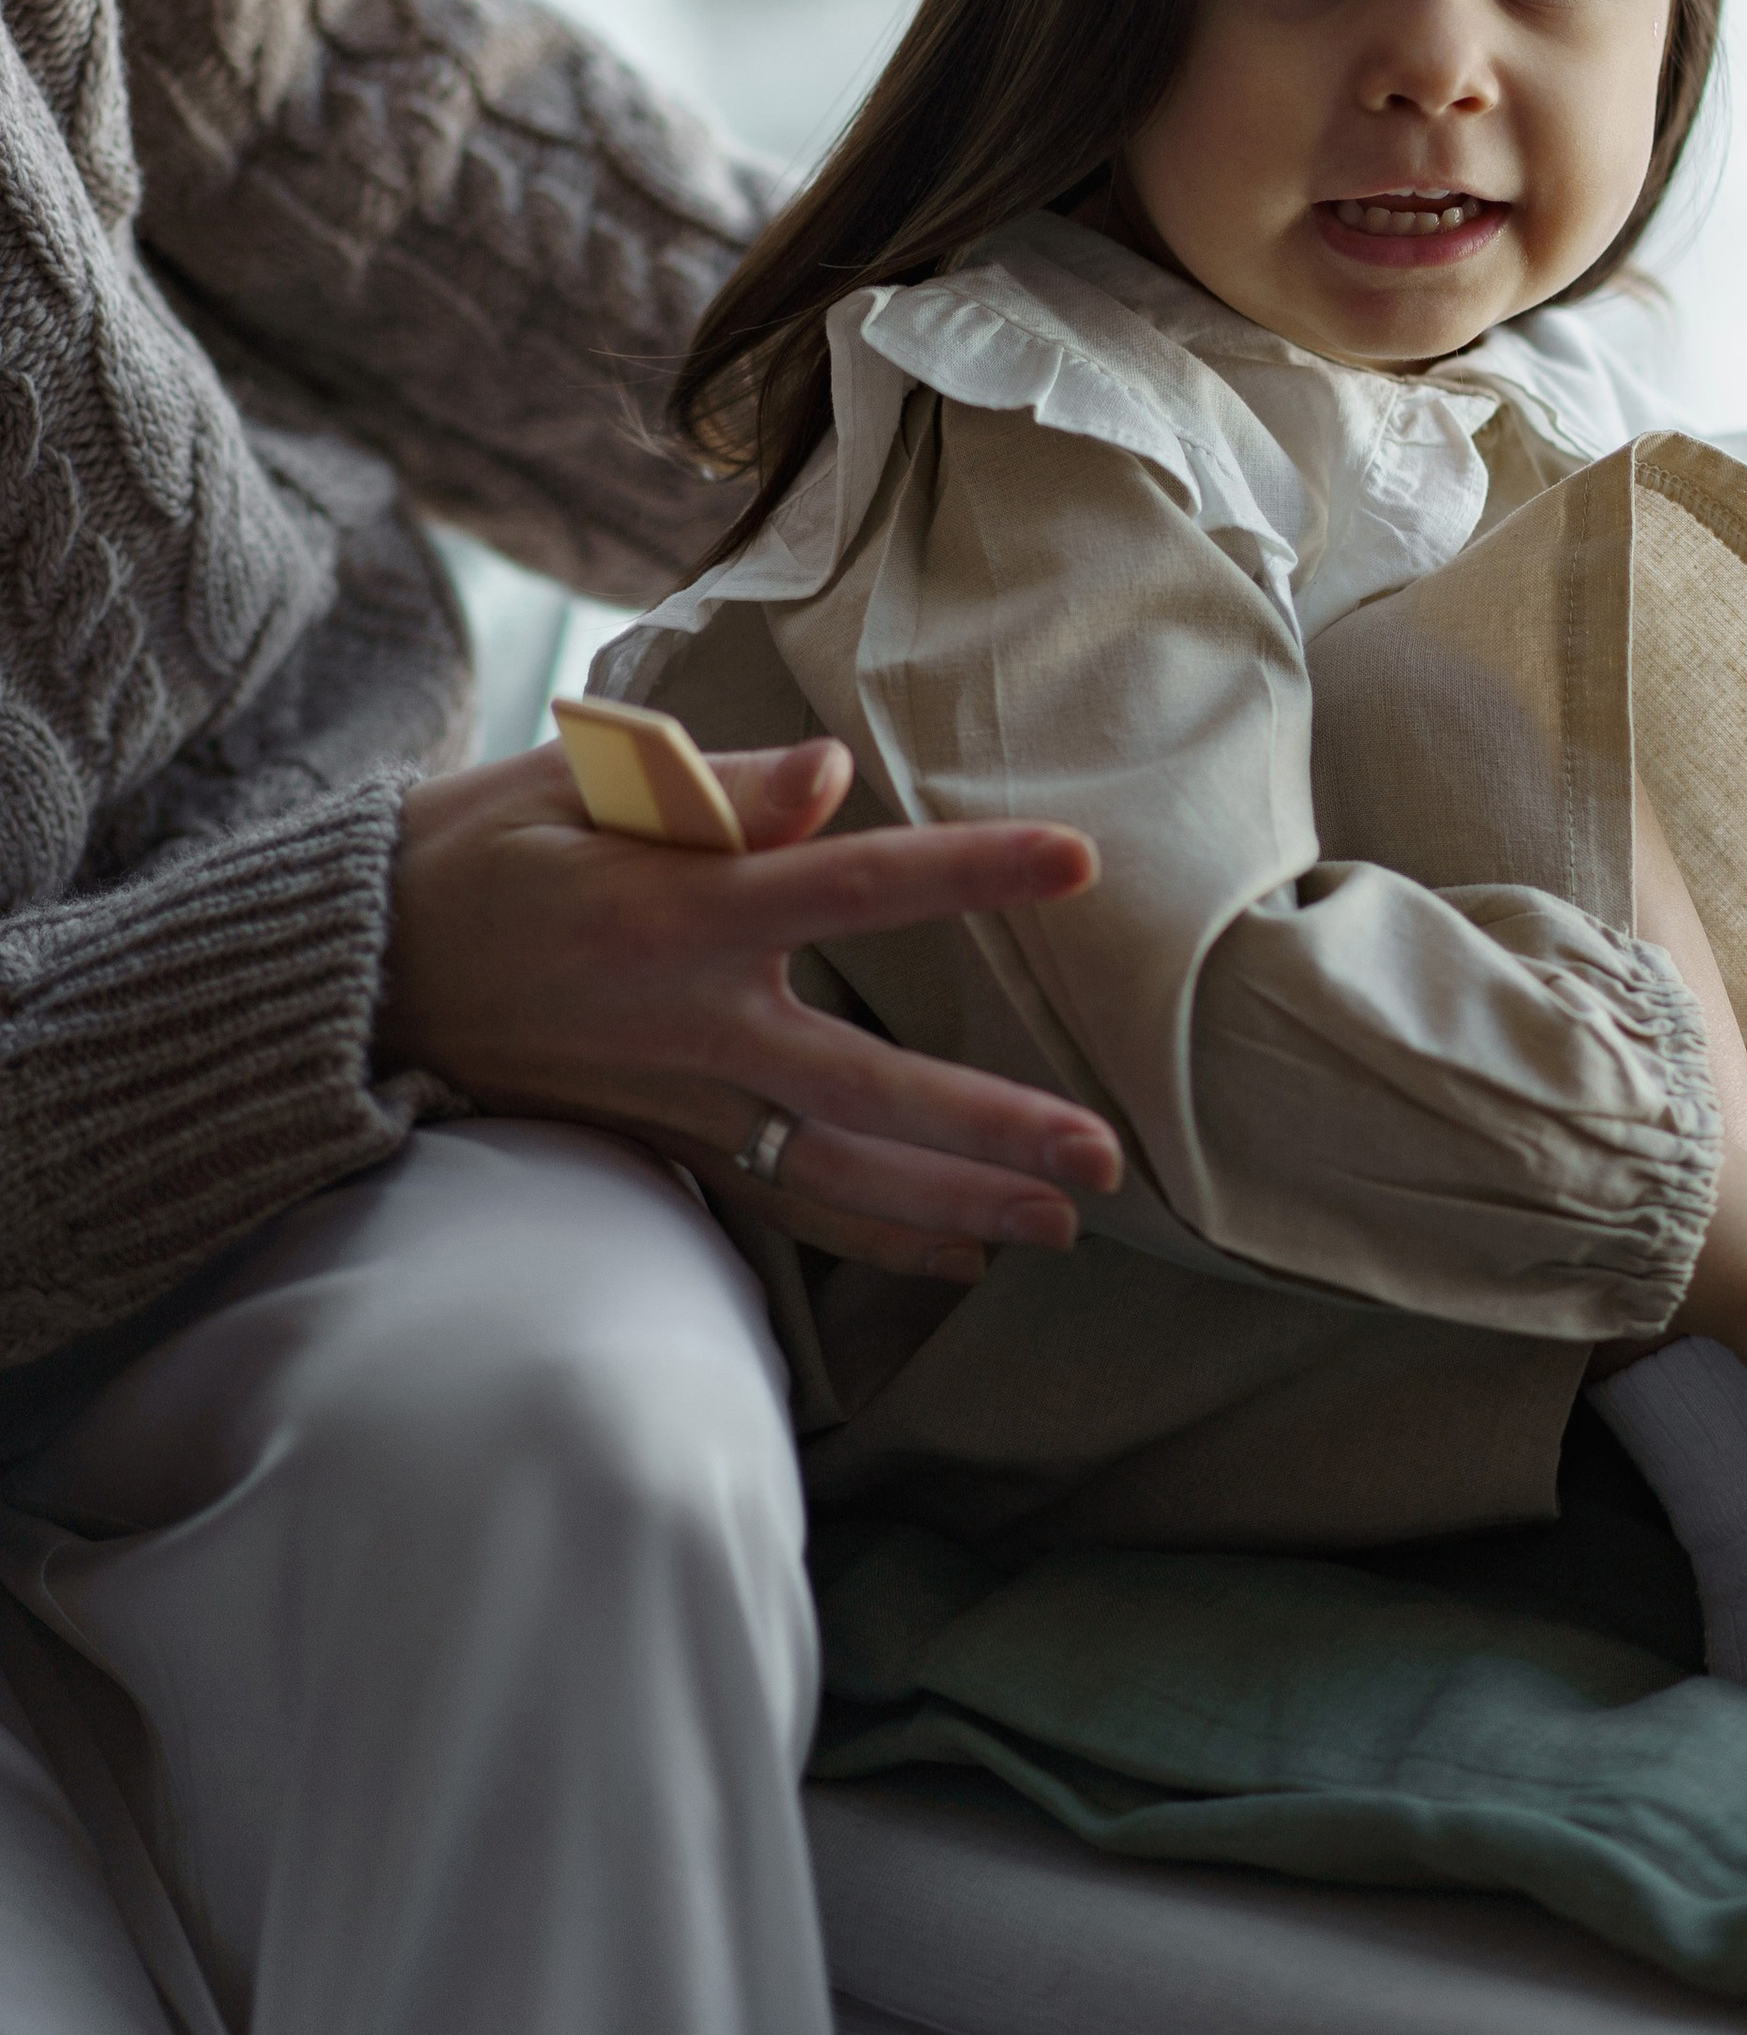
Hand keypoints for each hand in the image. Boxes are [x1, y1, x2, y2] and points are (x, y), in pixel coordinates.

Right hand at [384, 736, 1119, 1281]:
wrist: (360, 979)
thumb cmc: (477, 855)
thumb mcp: (573, 788)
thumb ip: (716, 789)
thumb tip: (833, 775)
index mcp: (680, 910)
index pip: (853, 886)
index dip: (967, 872)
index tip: (1075, 861)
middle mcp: (691, 1023)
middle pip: (866, 1086)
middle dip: (986, 1131)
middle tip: (1099, 1161)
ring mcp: (678, 1099)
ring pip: (837, 1171)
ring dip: (952, 1207)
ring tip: (1061, 1228)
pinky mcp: (661, 1144)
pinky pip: (785, 1202)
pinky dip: (874, 1239)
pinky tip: (960, 1259)